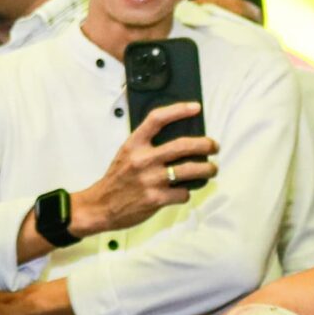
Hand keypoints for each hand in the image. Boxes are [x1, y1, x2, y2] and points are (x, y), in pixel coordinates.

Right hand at [73, 103, 219, 235]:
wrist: (100, 206)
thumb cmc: (117, 179)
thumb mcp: (126, 154)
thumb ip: (146, 145)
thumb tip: (178, 140)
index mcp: (134, 144)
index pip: (157, 119)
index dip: (179, 110)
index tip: (196, 107)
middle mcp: (142, 159)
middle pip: (182, 145)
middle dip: (205, 144)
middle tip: (213, 146)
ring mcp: (150, 180)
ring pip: (190, 170)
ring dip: (207, 169)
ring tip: (212, 169)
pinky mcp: (155, 198)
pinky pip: (182, 193)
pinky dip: (186, 192)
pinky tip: (182, 192)